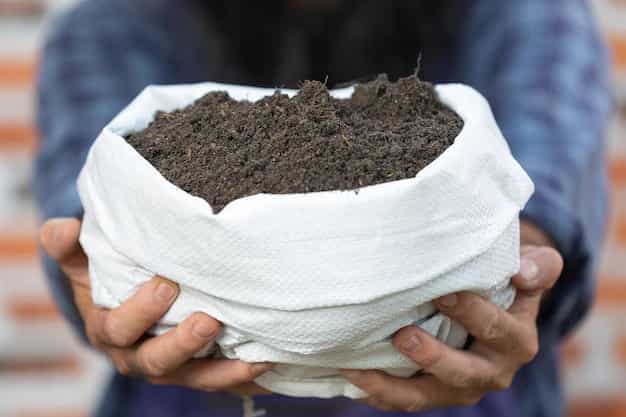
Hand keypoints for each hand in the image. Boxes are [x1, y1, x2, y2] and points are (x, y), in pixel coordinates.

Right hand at [40, 218, 270, 395]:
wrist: (125, 309)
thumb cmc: (107, 281)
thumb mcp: (84, 264)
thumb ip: (70, 249)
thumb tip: (59, 229)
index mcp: (110, 329)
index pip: (120, 328)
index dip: (141, 311)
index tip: (166, 284)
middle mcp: (138, 356)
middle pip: (157, 361)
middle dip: (183, 343)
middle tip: (210, 321)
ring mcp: (171, 368)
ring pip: (194, 377)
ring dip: (223, 371)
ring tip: (255, 357)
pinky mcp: (197, 370)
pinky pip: (220, 380)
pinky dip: (243, 377)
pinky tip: (270, 363)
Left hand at [342, 221, 562, 411]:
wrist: (500, 308)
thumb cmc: (509, 281)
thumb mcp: (534, 268)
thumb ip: (539, 266)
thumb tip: (523, 270)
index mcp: (516, 340)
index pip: (494, 327)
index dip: (470, 311)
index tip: (443, 293)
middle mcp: (492, 371)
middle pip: (460, 371)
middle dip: (431, 355)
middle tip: (403, 335)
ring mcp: (461, 387)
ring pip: (425, 396)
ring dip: (391, 386)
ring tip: (359, 370)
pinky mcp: (436, 392)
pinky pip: (406, 399)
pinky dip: (379, 393)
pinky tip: (353, 378)